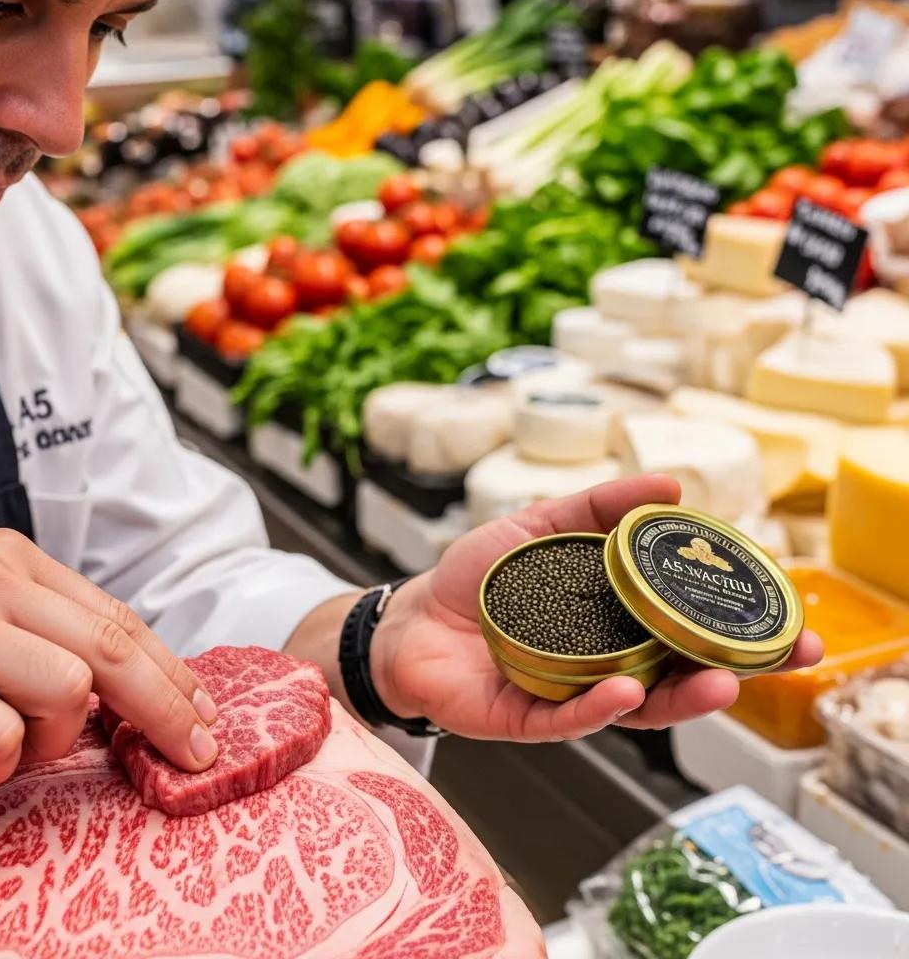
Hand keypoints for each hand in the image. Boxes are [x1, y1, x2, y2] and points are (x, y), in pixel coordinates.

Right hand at [0, 530, 218, 786]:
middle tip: (193, 753)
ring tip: (4, 744)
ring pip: (66, 690)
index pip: (116, 618)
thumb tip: (125, 688)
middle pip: (111, 651)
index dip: (170, 671)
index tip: (202, 712)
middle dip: (164, 709)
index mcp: (12, 559)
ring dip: (49, 739)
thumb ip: (40, 630)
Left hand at [372, 476, 823, 741]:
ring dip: (679, 698)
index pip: (686, 628)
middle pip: (679, 675)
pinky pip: (568, 719)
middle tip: (788, 658)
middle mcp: (604, 666)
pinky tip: (625, 689)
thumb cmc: (479, 577)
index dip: (737, 626)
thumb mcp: (541, 527)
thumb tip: (671, 484)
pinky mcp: (526, 720)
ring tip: (719, 680)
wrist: (412, 617)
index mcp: (615, 623)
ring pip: (636, 708)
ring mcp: (570, 697)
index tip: (793, 621)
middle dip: (736, 668)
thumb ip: (599, 508)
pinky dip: (597, 707)